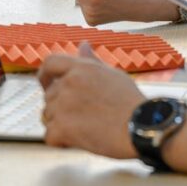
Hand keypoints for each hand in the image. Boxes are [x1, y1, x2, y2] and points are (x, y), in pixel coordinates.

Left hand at [39, 42, 141, 157]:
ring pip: (48, 116)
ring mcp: (62, 106)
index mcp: (81, 68)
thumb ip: (91, 61)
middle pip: (49, 95)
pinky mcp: (61, 129)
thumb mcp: (112, 74)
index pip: (50, 63)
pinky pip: (49, 135)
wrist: (141, 126)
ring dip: (60, 124)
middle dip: (60, 107)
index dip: (44, 74)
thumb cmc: (130, 101)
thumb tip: (83, 44)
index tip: (46, 83)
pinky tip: (79, 140)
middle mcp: (68, 83)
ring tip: (85, 128)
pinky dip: (61, 141)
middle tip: (82, 117)